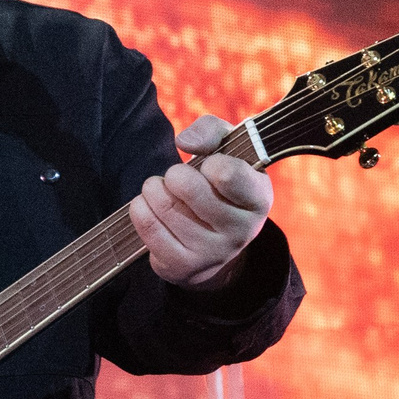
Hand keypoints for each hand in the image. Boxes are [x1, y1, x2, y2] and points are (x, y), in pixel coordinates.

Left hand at [130, 116, 271, 291]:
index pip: (227, 174)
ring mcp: (212, 253)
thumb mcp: (228, 150)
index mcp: (258, 199)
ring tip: (162, 189)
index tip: (210, 166)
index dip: (210, 162)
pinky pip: (148, 228)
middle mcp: (241, 231)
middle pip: (187, 187)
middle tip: (177, 177)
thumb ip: (211, 131)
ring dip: (153, 189)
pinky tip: (149, 206)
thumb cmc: (221, 184)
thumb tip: (185, 142)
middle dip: (174, 174)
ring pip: (164, 205)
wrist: (216, 240)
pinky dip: (140, 208)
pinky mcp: (183, 267)